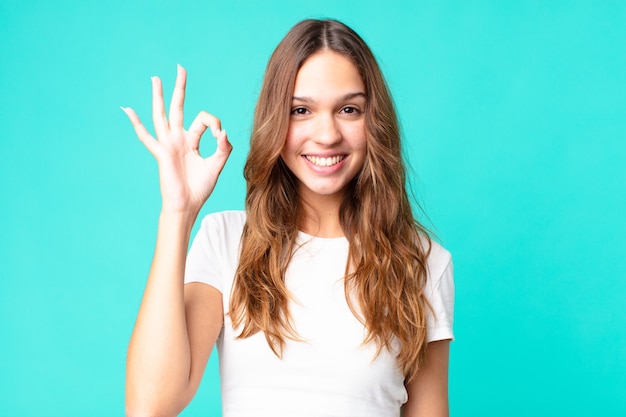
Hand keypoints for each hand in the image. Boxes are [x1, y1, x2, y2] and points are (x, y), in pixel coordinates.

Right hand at [122, 65, 231, 215]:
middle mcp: (178, 139)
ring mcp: (168, 144)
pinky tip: (127, 110)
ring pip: (162, 115)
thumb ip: (223, 149)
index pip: (204, 120)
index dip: (215, 124)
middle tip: (180, 68)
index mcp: (192, 141)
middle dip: (180, 88)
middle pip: (178, 108)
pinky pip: (147, 136)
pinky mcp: (161, 153)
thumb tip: (222, 132)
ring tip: (156, 78)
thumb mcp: (216, 166)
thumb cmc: (199, 189)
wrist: (187, 206)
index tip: (220, 136)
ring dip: (158, 96)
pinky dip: (136, 124)